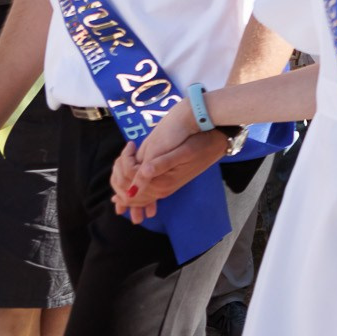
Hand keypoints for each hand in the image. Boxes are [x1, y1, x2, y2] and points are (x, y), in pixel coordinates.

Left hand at [122, 106, 227, 223]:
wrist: (217, 142)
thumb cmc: (200, 142)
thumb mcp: (181, 153)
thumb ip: (158, 167)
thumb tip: (137, 179)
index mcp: (163, 183)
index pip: (129, 186)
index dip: (122, 167)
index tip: (131, 146)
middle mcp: (162, 189)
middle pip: (127, 193)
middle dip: (119, 175)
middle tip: (129, 150)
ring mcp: (164, 187)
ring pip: (132, 194)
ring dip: (123, 179)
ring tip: (128, 155)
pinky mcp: (166, 182)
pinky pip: (141, 191)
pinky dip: (130, 185)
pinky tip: (127, 174)